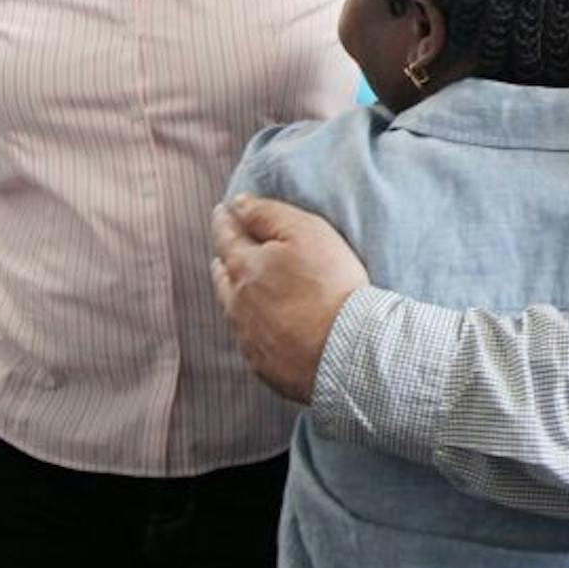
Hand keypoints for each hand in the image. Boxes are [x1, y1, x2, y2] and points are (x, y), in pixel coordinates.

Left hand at [211, 196, 369, 403]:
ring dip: (233, 291)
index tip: (223, 210)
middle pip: (223, 274)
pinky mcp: (262, 363)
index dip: (225, 219)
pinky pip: (250, 339)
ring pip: (232, 308)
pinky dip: (252, 325)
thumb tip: (238, 204)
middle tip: (227, 247)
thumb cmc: (330, 284)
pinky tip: (263, 324)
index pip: (226, 235)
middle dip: (224, 256)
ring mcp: (248, 336)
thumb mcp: (306, 233)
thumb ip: (268, 214)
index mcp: (244, 266)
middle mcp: (237, 301)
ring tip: (240, 284)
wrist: (346, 349)